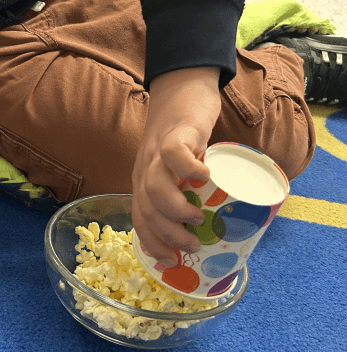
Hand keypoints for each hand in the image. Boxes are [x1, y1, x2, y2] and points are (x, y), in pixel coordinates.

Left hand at [131, 67, 220, 266]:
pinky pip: (175, 154)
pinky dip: (189, 169)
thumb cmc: (183, 137)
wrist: (181, 90)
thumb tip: (212, 225)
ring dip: (175, 209)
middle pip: (147, 208)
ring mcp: (157, 152)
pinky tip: (206, 177)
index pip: (140, 218)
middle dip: (167, 234)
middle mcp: (144, 169)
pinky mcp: (175, 133)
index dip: (152, 242)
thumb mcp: (177, 169)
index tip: (171, 261)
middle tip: (192, 245)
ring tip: (198, 218)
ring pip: (155, 186)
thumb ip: (188, 191)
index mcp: (143, 182)